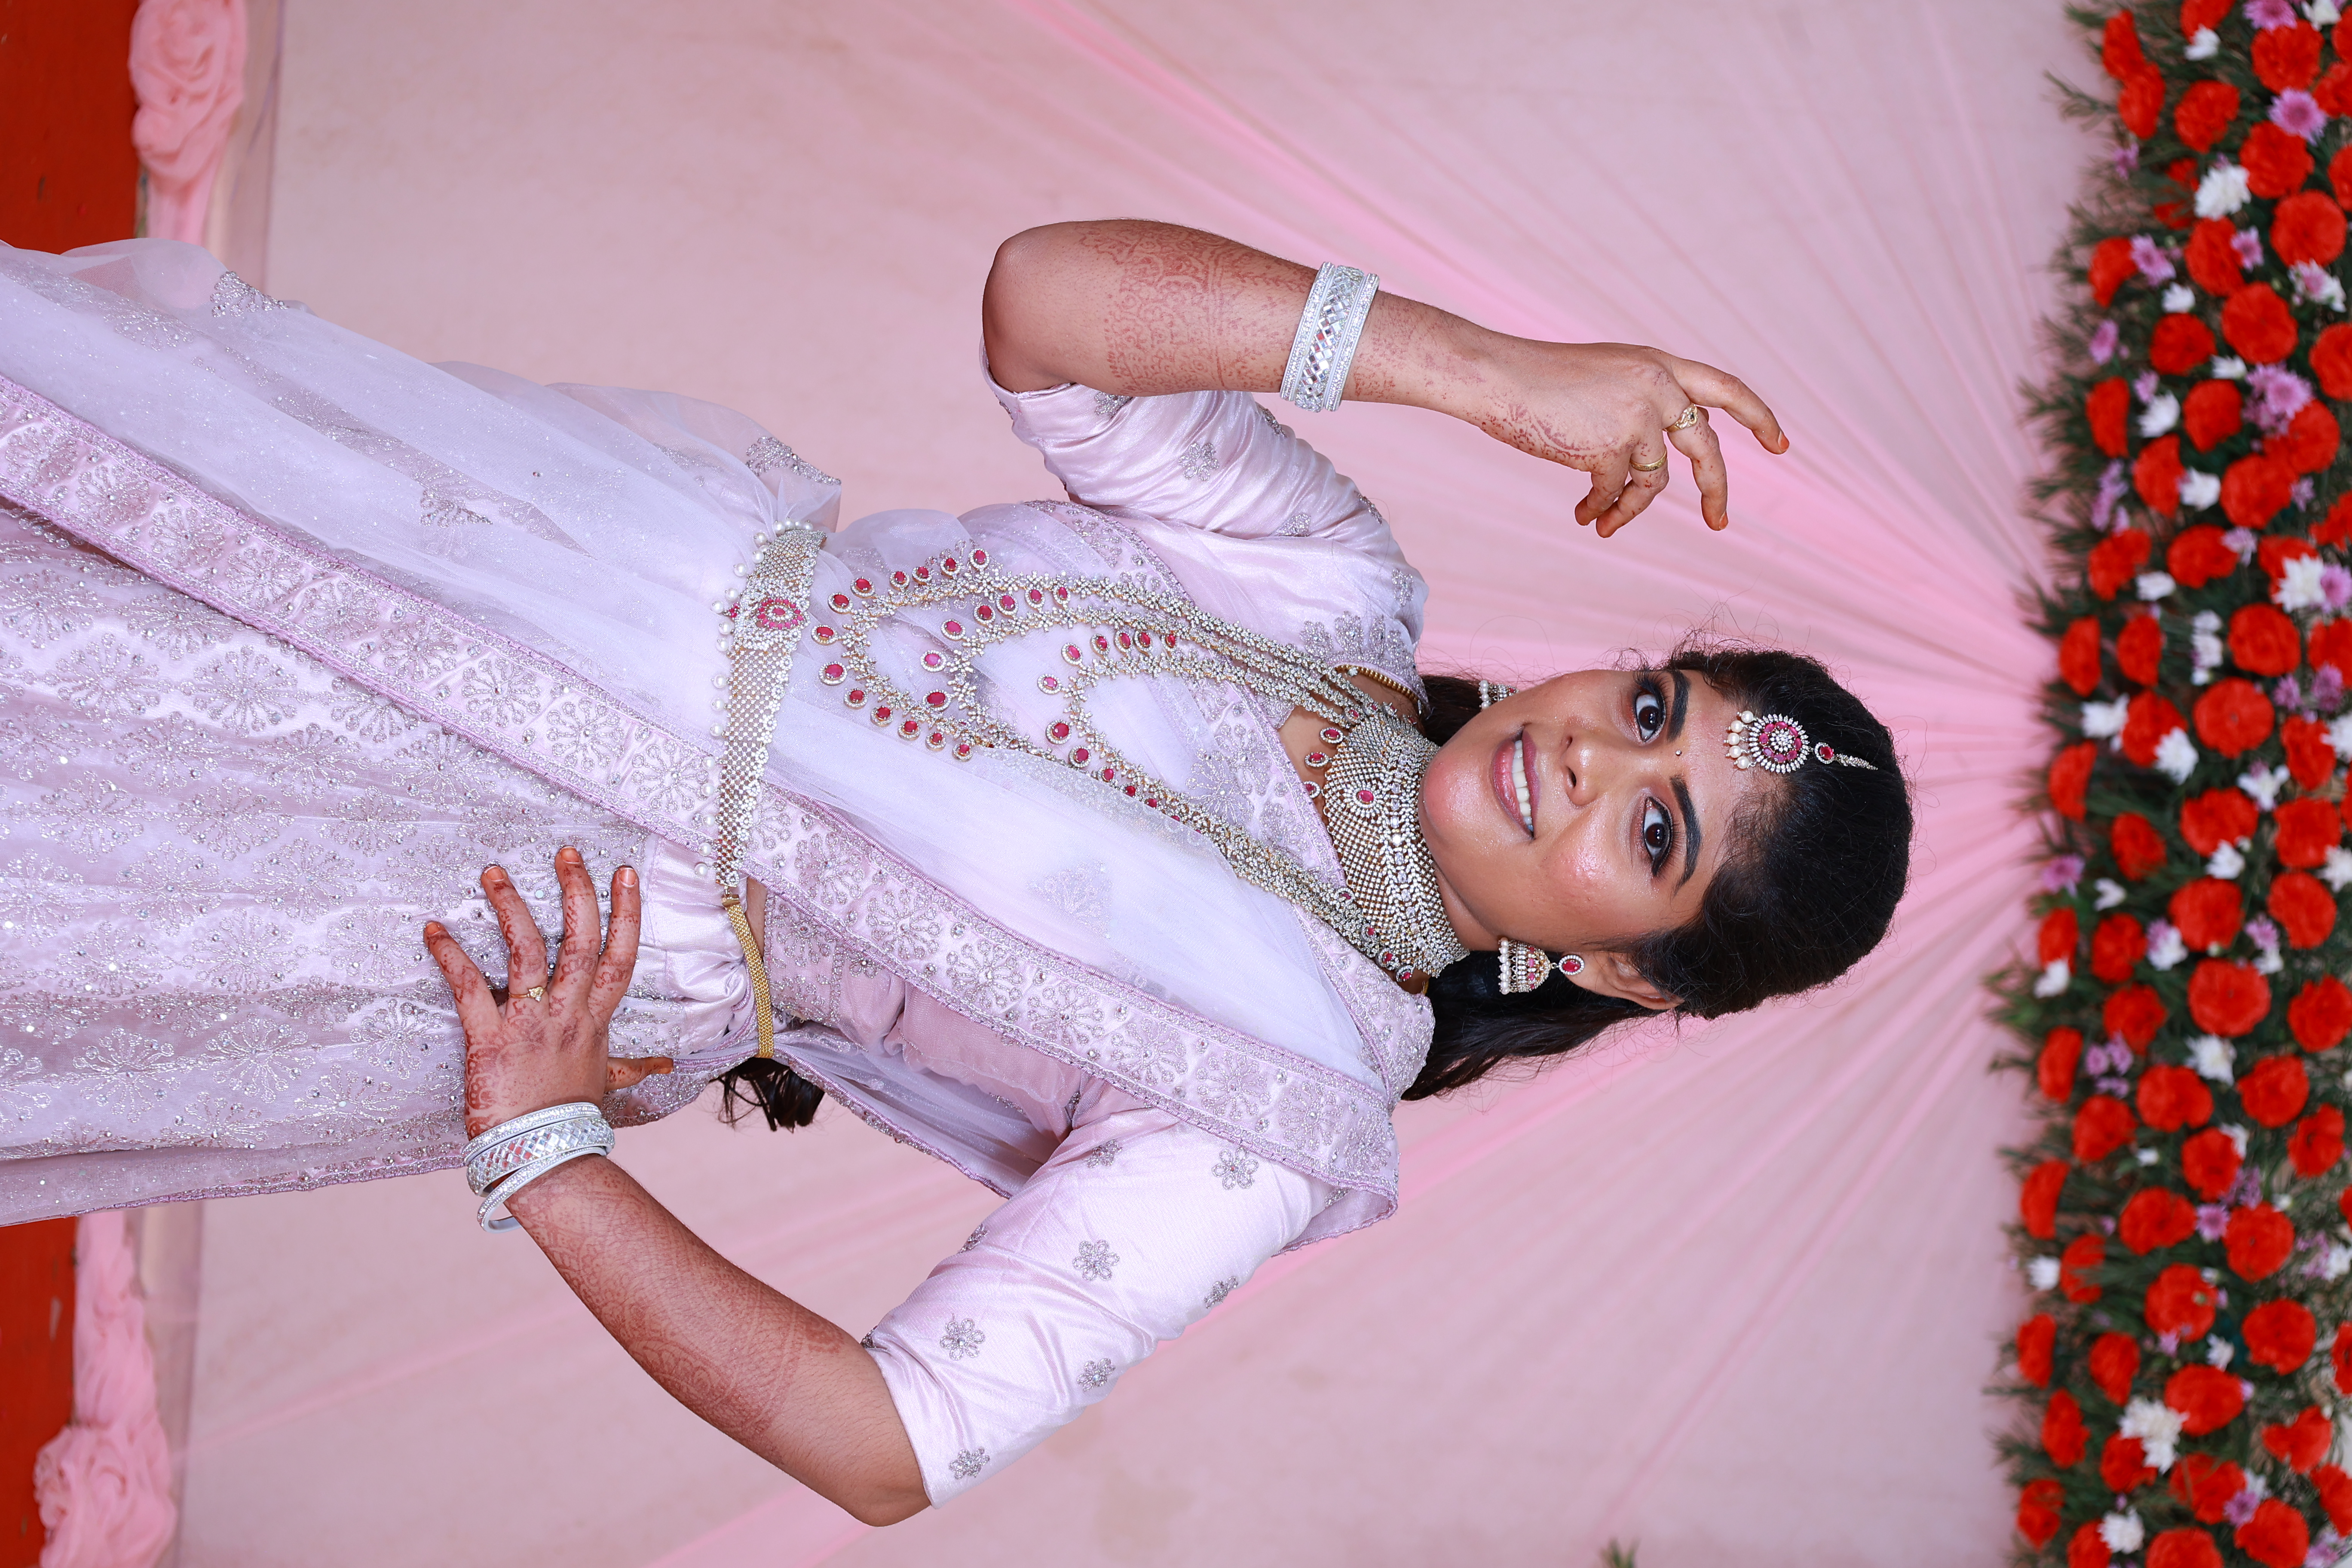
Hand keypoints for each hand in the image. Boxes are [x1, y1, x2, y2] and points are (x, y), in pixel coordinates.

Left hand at [422, 847, 668, 1138]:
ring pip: (528, 952)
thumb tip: (666, 1065)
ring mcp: (530, 1024)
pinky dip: (450, 957)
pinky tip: (433, 930)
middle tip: (566, 853)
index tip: (623, 874)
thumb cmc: (570, 1117)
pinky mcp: (489, 1039)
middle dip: (576, 892)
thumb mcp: (607, 1084)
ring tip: (493, 872)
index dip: (624, 912)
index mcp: (594, 1020)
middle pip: (581, 942)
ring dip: (510, 908)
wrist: (543, 1155)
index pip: (619, 957)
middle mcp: (568, 1014)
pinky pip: (469, 989)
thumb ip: (634, 1067)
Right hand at [1471, 339, 1788, 537]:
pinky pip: (1616, 492)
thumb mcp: (1605, 377)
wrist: (1499, 377)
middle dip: (1715, 488)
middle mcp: (1657, 386)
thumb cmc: (1538, 379)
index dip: (1757, 416)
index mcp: (1658, 363)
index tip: (1780, 445)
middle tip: (1720, 521)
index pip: (1725, 387)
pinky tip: (1585, 516)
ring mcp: (1637, 416)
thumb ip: (1640, 401)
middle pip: (1705, 447)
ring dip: (1630, 509)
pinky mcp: (1610, 446)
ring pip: (1654, 481)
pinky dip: (1602, 509)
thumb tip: (1653, 458)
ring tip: (1605, 524)